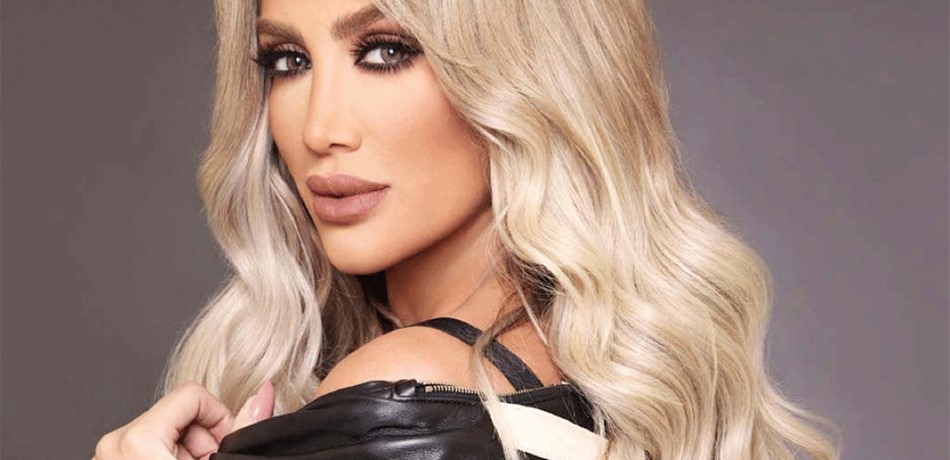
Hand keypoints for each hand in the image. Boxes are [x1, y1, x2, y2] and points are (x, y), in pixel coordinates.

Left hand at [93, 381, 274, 459]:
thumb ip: (242, 428)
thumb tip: (264, 393)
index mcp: (136, 440)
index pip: (193, 395)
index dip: (219, 417)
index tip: (226, 446)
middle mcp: (114, 444)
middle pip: (179, 413)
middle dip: (204, 440)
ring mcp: (109, 457)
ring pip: (165, 431)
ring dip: (188, 453)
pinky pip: (147, 448)